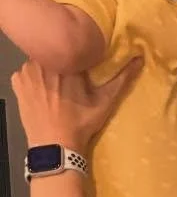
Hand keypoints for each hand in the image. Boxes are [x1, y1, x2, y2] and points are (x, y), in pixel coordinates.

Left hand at [10, 57, 141, 153]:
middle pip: (55, 56)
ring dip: (47, 71)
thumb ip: (121, 79)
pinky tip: (41, 94)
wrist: (55, 144)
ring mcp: (27, 71)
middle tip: (70, 84)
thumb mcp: (105, 101)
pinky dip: (33, 80)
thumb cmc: (81, 123)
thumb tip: (139, 59)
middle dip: (62, 65)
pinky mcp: (16, 81)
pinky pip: (25, 73)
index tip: (84, 73)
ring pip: (39, 63)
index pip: (73, 51)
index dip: (79, 61)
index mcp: (67, 62)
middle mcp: (43, 61)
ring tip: (55, 89)